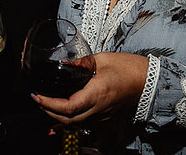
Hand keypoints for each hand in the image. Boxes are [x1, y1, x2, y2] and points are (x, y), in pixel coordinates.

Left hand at [31, 52, 147, 126]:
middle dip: (48, 111)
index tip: (36, 96)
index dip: (48, 103)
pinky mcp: (106, 118)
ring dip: (57, 119)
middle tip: (37, 99)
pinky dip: (69, 124)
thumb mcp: (102, 59)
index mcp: (96, 94)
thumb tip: (64, 65)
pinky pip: (84, 125)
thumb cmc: (129, 68)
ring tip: (45, 107)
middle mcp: (98, 110)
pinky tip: (59, 124)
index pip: (67, 107)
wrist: (149, 81)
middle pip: (67, 120)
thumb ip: (81, 63)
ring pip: (75, 125)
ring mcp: (102, 116)